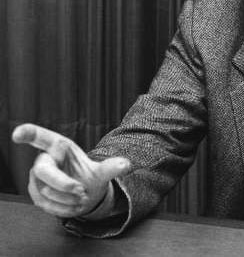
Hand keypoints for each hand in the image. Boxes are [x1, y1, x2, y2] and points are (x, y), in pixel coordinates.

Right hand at [12, 123, 130, 217]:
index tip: (18, 134)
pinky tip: (73, 206)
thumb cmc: (89, 175)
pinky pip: (45, 204)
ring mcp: (35, 177)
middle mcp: (44, 159)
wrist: (83, 193)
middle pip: (44, 171)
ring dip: (68, 199)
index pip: (41, 137)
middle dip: (63, 184)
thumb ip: (112, 167)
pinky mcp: (34, 192)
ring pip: (47, 191)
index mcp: (59, 147)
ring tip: (82, 197)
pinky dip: (63, 208)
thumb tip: (127, 164)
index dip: (28, 133)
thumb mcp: (102, 172)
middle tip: (82, 191)